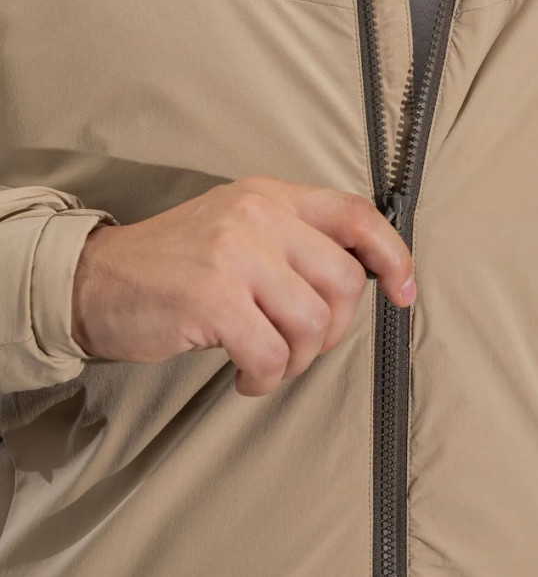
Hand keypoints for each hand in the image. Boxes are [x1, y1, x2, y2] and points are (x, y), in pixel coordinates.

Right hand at [71, 176, 415, 396]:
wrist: (96, 280)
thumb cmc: (176, 264)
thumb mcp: (239, 227)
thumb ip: (294, 240)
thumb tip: (363, 279)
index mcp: (271, 196)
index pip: (356, 214)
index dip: (392, 255)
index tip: (402, 291)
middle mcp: (258, 216)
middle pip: (343, 282)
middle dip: (333, 329)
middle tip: (301, 344)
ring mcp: (235, 255)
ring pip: (313, 324)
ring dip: (298, 361)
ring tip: (268, 364)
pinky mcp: (212, 299)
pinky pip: (273, 356)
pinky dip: (266, 380)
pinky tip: (245, 378)